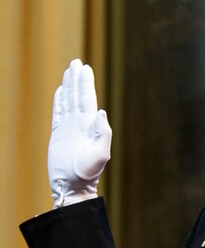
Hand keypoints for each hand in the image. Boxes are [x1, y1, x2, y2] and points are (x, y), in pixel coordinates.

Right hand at [48, 58, 111, 206]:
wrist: (73, 186)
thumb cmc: (88, 173)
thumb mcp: (100, 155)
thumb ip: (103, 134)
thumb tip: (101, 111)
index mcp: (90, 126)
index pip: (88, 98)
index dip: (85, 83)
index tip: (84, 67)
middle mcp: (80, 124)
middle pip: (78, 95)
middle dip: (77, 79)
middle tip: (76, 62)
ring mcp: (69, 128)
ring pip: (68, 101)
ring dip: (68, 87)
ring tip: (68, 72)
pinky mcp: (58, 134)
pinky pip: (58, 113)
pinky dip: (59, 101)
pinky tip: (60, 91)